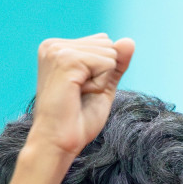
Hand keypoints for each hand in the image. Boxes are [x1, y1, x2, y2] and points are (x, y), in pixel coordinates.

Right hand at [26, 33, 134, 157]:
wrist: (57, 142)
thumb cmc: (76, 120)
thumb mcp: (102, 86)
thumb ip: (115, 63)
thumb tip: (129, 41)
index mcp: (57, 48)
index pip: (102, 43)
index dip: (101, 71)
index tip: (80, 90)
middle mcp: (53, 45)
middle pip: (107, 45)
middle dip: (102, 74)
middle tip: (79, 95)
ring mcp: (58, 50)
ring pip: (109, 53)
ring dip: (101, 80)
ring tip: (78, 95)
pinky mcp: (66, 59)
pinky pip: (107, 63)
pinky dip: (100, 84)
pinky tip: (79, 94)